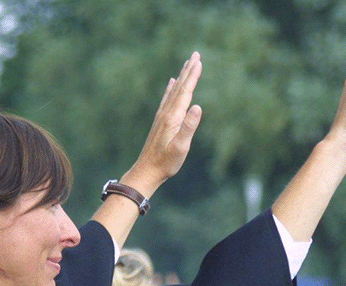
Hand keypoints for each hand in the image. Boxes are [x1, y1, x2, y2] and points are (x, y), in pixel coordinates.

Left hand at [122, 52, 202, 196]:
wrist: (147, 170)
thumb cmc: (166, 162)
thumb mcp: (181, 147)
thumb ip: (189, 127)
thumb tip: (198, 107)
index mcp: (173, 117)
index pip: (185, 92)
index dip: (193, 76)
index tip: (199, 61)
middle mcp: (166, 113)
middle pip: (179, 87)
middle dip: (189, 70)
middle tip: (196, 54)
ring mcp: (162, 116)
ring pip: (173, 91)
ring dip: (182, 76)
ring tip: (187, 64)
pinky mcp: (160, 121)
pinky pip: (167, 98)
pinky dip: (171, 87)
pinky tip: (171, 82)